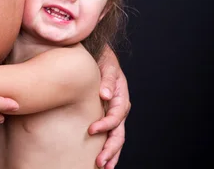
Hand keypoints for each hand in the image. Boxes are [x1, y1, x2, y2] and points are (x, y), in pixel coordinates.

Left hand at [89, 48, 130, 167]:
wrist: (98, 55)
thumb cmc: (102, 59)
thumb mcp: (107, 65)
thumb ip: (108, 79)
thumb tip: (105, 95)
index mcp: (122, 96)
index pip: (116, 115)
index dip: (105, 124)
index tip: (91, 130)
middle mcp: (120, 108)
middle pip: (119, 133)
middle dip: (110, 149)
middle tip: (99, 162)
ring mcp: (114, 113)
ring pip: (116, 138)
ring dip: (110, 154)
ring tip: (102, 167)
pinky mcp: (106, 115)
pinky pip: (109, 135)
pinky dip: (107, 148)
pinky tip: (101, 160)